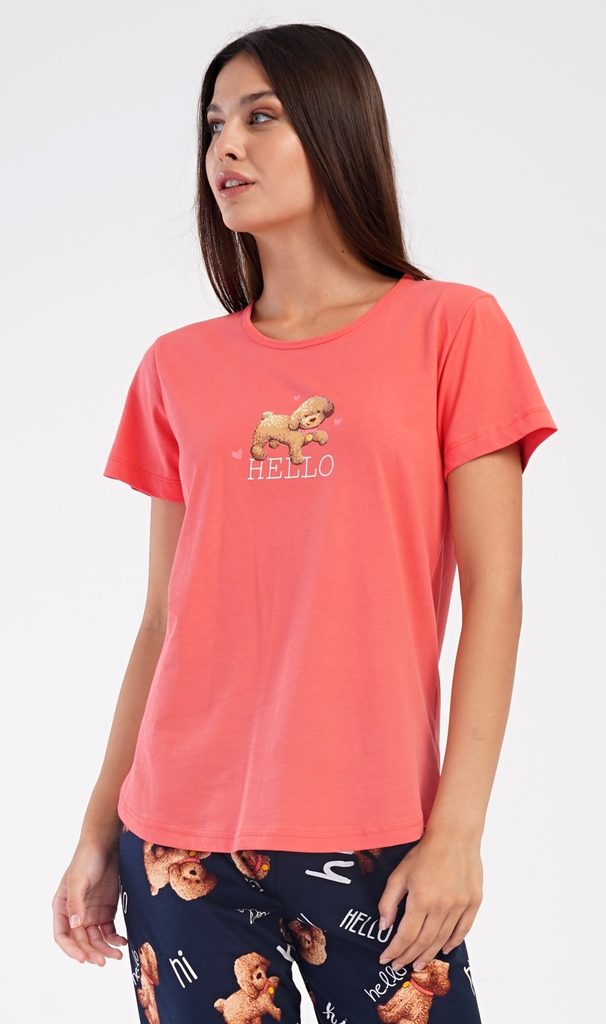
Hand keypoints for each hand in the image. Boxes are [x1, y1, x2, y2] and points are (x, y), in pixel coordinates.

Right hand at [52, 837, 127, 965]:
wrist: (106, 844)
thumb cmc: (86, 859)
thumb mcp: (78, 880)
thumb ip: (76, 903)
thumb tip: (75, 925)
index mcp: (62, 907)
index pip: (62, 936)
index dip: (71, 949)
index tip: (83, 958)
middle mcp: (76, 914)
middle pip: (81, 941)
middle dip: (91, 952)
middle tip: (104, 961)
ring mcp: (91, 913)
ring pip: (95, 939)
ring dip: (104, 949)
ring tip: (117, 956)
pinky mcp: (106, 910)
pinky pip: (108, 931)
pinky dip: (114, 938)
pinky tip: (122, 942)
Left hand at [376, 830, 482, 970]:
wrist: (455, 836)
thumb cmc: (424, 852)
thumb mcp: (399, 873)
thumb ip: (389, 901)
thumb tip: (384, 926)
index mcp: (421, 899)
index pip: (406, 935)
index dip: (395, 950)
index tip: (385, 959)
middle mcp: (441, 907)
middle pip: (423, 941)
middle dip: (408, 956)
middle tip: (399, 966)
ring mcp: (460, 906)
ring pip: (442, 939)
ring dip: (428, 954)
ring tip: (418, 964)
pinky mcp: (473, 903)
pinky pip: (463, 929)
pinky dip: (453, 942)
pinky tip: (444, 949)